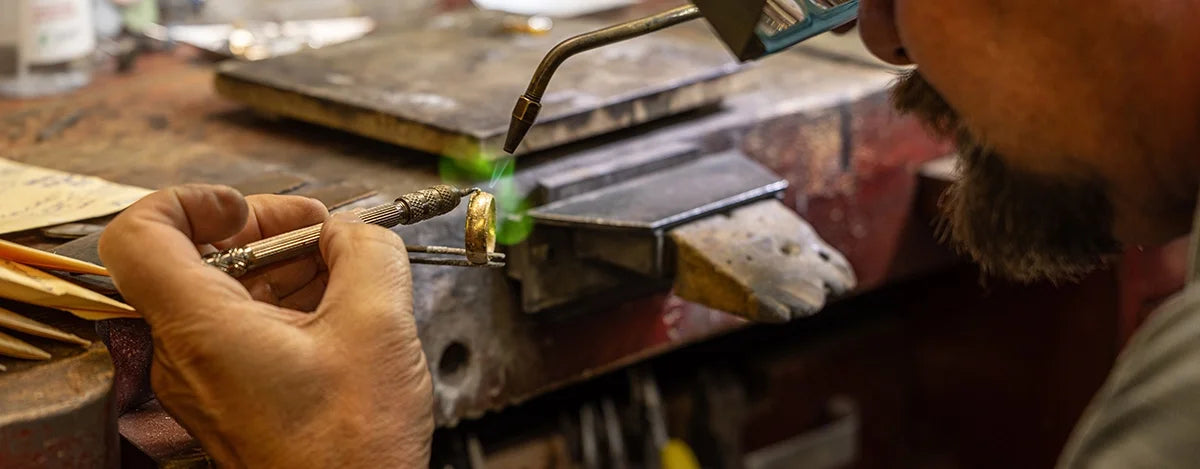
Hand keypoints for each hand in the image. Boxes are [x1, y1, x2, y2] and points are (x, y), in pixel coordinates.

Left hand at [99, 184, 433, 467]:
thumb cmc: (349, 451)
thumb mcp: (378, 326)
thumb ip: (367, 253)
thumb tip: (355, 231)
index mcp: (202, 329)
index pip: (142, 232)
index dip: (192, 200)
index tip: (245, 205)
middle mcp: (187, 355)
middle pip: (196, 258)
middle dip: (266, 230)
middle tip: (323, 229)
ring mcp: (206, 380)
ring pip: (226, 294)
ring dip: (286, 267)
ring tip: (346, 270)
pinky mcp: (232, 399)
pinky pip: (245, 330)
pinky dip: (289, 305)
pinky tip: (340, 308)